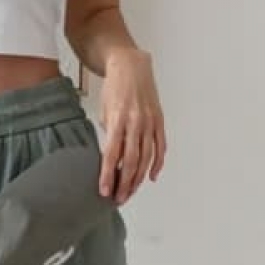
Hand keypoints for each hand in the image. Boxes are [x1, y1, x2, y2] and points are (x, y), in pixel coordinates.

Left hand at [98, 48, 166, 204]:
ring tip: (130, 192)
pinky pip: (160, 147)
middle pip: (131, 161)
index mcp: (119, 119)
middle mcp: (136, 122)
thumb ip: (109, 133)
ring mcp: (150, 122)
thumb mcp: (104, 109)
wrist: (131, 65)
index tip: (104, 190)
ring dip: (138, 178)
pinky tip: (150, 177)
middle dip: (124, 183)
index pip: (112, 154)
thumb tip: (110, 156)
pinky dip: (157, 164)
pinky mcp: (159, 121)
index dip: (108, 175)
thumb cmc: (114, 87)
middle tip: (117, 199)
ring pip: (146, 158)